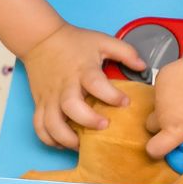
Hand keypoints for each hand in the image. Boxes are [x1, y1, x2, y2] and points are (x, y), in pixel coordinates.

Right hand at [21, 23, 145, 149]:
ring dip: (66, 137)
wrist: (41, 40)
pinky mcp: (39, 103)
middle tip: (104, 126)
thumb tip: (143, 67)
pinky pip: (39, 126)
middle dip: (88, 120)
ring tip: (82, 143)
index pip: (96, 84)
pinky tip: (62, 143)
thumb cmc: (75, 42)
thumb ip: (125, 52)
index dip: (111, 95)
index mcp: (82, 70)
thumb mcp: (102, 41)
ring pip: (51, 123)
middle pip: (71, 107)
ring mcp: (50, 96)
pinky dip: (48, 139)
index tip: (125, 102)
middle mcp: (65, 86)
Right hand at [145, 53, 182, 167]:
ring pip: (157, 105)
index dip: (157, 150)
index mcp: (174, 129)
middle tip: (179, 118)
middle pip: (151, 126)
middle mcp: (162, 114)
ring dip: (167, 105)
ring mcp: (159, 95)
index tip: (166, 145)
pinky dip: (170, 88)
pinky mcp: (161, 78)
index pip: (153, 148)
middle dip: (161, 125)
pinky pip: (162, 87)